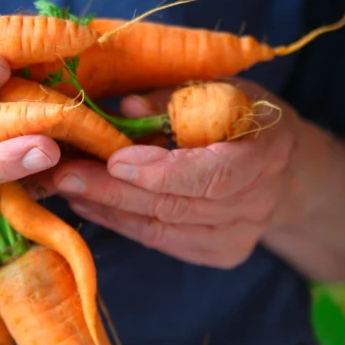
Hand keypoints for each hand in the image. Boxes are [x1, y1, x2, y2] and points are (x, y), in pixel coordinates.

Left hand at [37, 80, 298, 268]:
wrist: (281, 167)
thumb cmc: (242, 117)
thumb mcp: (218, 91)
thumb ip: (173, 101)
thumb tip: (128, 108)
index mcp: (264, 154)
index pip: (210, 175)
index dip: (159, 171)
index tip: (113, 160)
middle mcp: (255, 205)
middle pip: (174, 206)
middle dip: (112, 191)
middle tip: (64, 174)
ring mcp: (237, 236)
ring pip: (160, 229)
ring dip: (107, 209)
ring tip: (66, 188)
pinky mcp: (219, 253)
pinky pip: (160, 242)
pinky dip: (121, 224)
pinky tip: (90, 205)